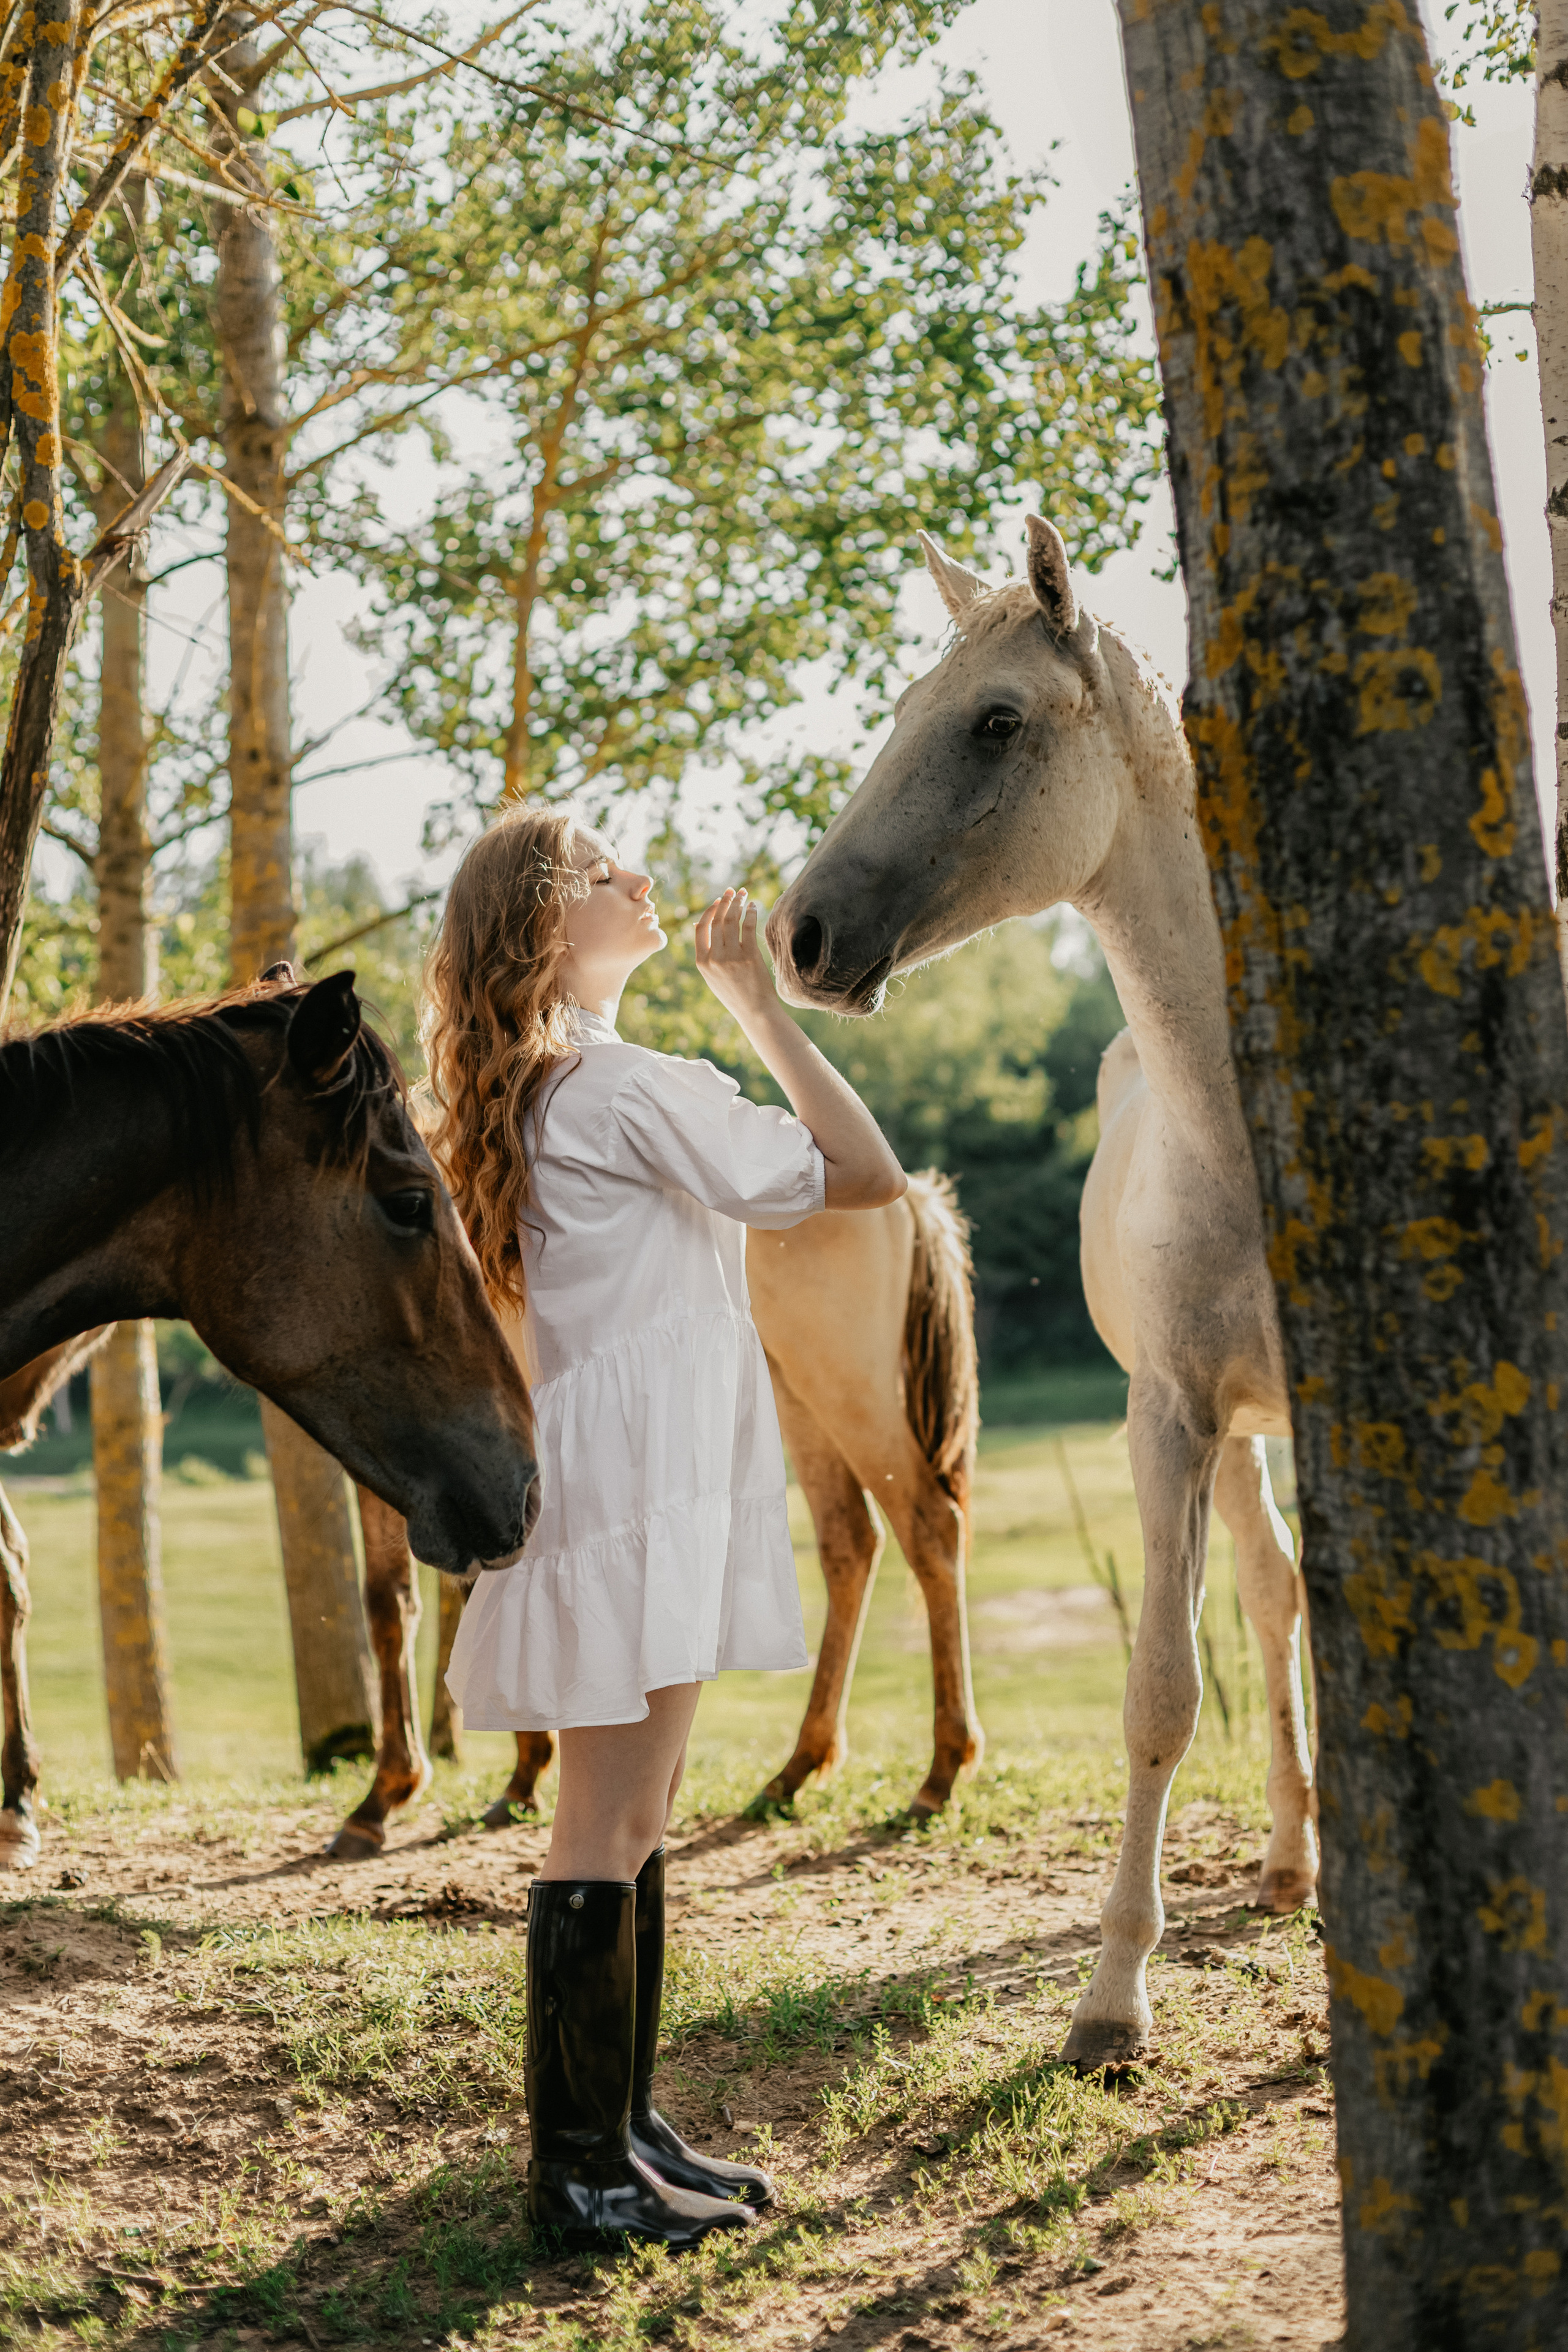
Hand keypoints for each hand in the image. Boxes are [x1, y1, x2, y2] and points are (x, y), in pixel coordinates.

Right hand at [693, 888, 782, 1026]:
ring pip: (732, 921)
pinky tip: (753, 906)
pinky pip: (748, 927)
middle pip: (717, 921)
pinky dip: (751, 913)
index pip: (701, 927)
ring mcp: (731, 957)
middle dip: (725, 901)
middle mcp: (714, 958)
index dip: (710, 911)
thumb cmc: (735, 993)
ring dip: (738, 903)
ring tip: (744, 894)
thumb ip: (705, 951)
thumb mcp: (712, 975)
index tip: (718, 900)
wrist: (755, 1012)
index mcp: (702, 962)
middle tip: (733, 890)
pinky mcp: (750, 956)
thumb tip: (698, 923)